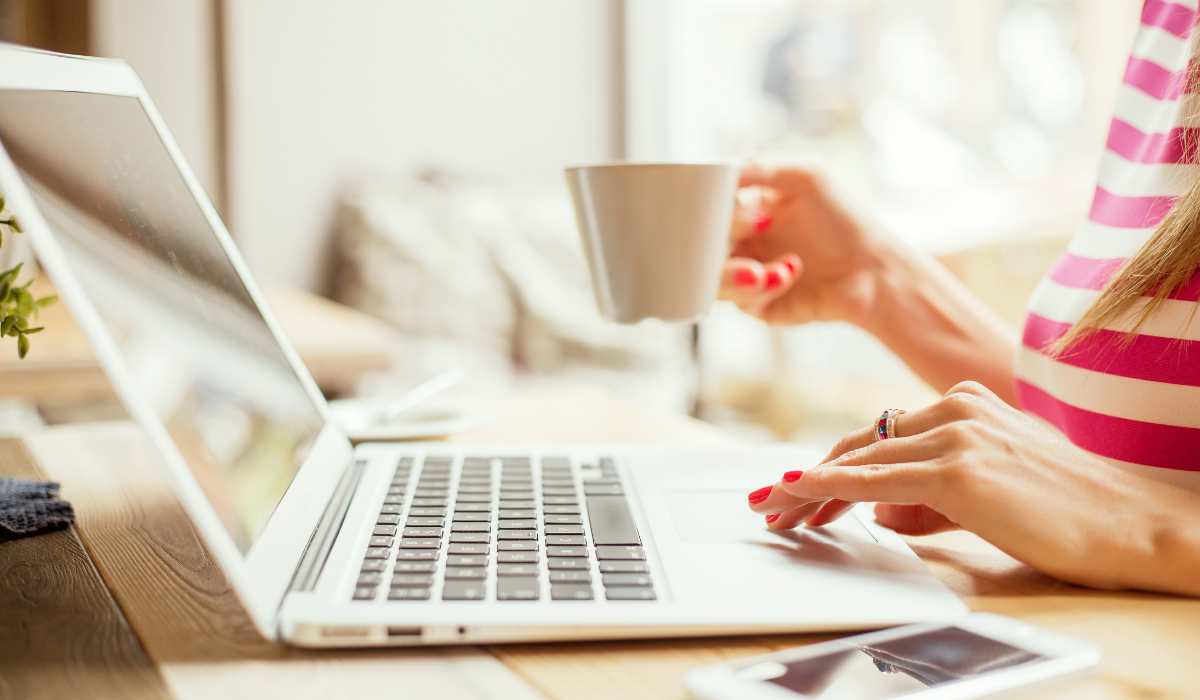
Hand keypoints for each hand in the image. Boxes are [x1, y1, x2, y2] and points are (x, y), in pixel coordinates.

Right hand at [719, 163, 885, 326]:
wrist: (873, 271)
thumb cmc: (845, 218)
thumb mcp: (805, 174)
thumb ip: (758, 167)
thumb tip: (715, 172)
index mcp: (746, 207)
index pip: (705, 206)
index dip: (710, 209)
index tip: (739, 209)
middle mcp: (742, 239)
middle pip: (698, 244)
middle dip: (717, 242)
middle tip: (756, 229)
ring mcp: (746, 272)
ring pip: (710, 277)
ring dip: (732, 274)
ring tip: (759, 272)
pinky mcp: (757, 303)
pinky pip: (739, 299)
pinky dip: (762, 286)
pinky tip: (789, 273)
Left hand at [746, 381, 1199, 595]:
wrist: (1134, 522)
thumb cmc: (1071, 512)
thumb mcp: (989, 493)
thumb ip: (931, 499)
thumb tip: (884, 515)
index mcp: (964, 405)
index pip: (880, 436)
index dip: (834, 465)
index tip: (799, 488)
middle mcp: (955, 409)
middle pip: (860, 442)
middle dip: (809, 477)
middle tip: (771, 501)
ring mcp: (957, 435)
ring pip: (860, 458)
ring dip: (808, 487)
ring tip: (774, 509)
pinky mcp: (960, 469)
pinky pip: (875, 478)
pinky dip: (831, 486)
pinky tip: (802, 494)